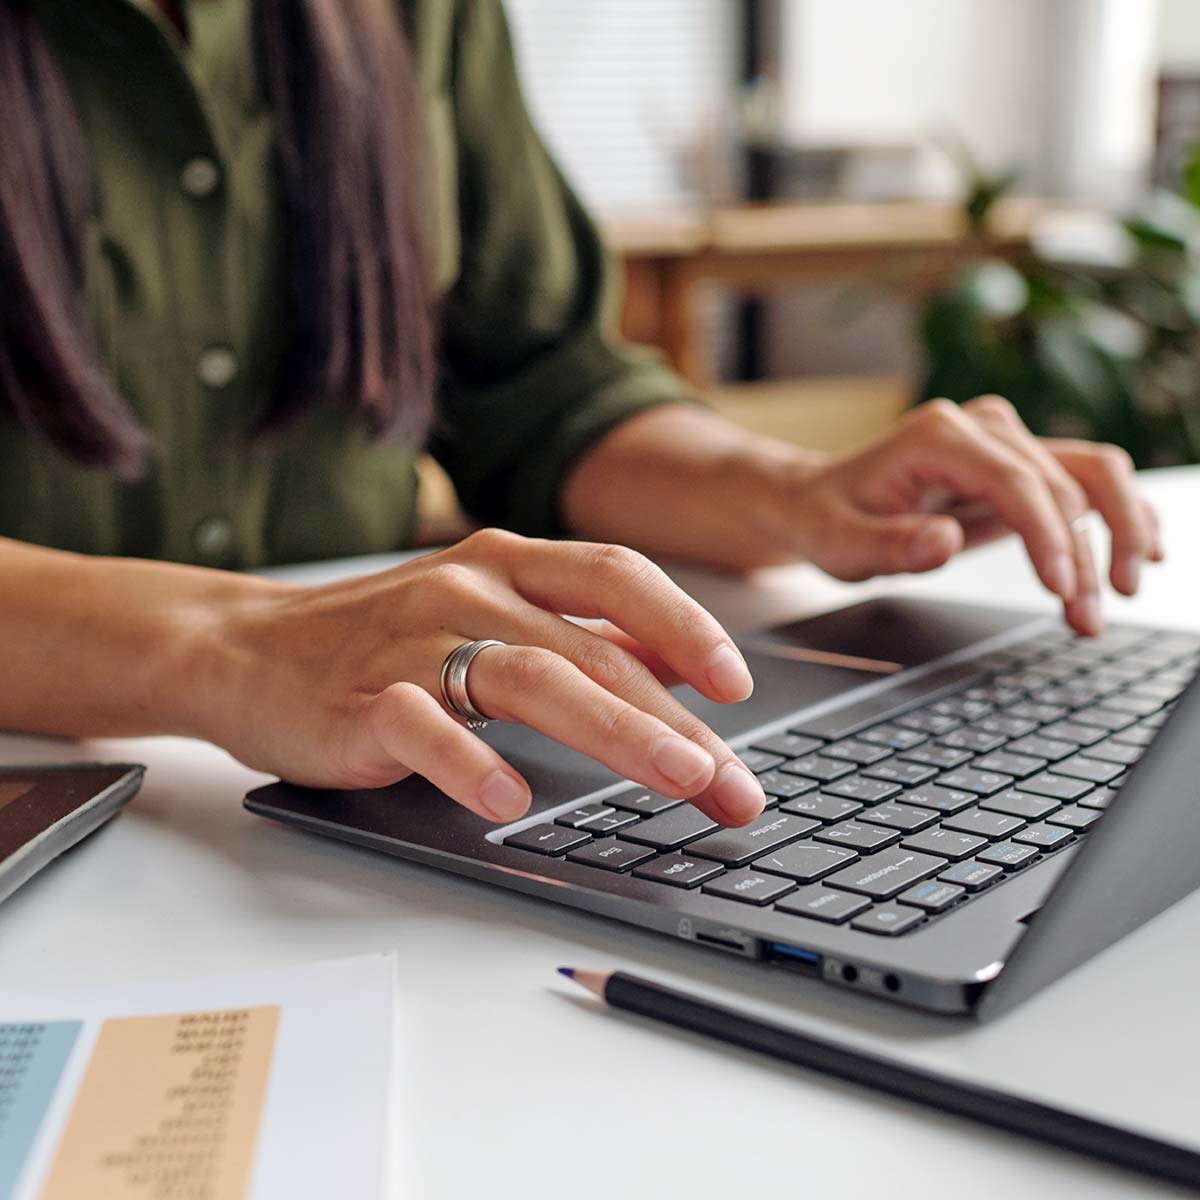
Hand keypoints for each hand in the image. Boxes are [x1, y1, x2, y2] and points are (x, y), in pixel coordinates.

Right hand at [201, 529, 765, 825]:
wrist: (243, 647)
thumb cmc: (381, 638)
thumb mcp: (486, 612)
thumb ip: (578, 630)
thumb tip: (677, 663)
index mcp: (506, 564)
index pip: (616, 576)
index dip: (686, 626)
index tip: (737, 686)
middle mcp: (469, 589)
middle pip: (593, 648)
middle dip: (677, 719)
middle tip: (733, 782)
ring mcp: (413, 641)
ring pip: (528, 676)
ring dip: (614, 729)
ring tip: (675, 779)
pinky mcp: (359, 699)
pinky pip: (421, 725)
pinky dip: (468, 762)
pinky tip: (507, 802)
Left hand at [785, 395, 1162, 635]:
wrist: (821, 500)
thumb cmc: (830, 520)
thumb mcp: (840, 544)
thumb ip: (889, 544)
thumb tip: (944, 540)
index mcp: (937, 436)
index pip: (1015, 482)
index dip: (1047, 536)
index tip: (1062, 588)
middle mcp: (981, 426)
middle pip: (1062, 482)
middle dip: (1085, 554)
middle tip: (1089, 618)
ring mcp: (1005, 439)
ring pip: (1090, 476)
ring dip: (1115, 534)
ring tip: (1122, 594)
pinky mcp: (1019, 463)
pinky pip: (1086, 479)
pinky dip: (1118, 513)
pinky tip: (1142, 551)